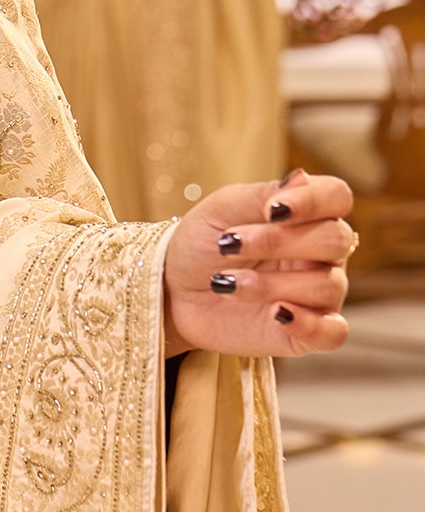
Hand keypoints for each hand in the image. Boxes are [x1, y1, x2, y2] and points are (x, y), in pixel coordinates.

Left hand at [164, 168, 352, 359]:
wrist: (175, 291)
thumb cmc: (202, 243)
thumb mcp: (222, 209)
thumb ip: (261, 195)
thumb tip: (301, 178)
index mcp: (305, 216)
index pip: (337, 197)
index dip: (314, 200)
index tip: (272, 210)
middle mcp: (321, 254)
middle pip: (334, 239)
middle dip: (279, 241)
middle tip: (229, 245)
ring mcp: (318, 294)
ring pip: (327, 285)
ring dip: (272, 284)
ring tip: (226, 283)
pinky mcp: (307, 333)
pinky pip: (333, 332)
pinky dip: (309, 324)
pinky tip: (276, 314)